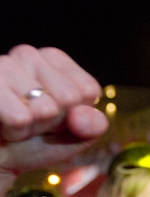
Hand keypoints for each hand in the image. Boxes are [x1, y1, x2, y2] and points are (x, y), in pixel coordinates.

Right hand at [0, 45, 107, 175]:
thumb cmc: (36, 141)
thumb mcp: (77, 135)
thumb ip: (94, 124)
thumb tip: (81, 115)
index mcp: (55, 60)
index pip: (88, 90)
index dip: (75, 114)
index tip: (55, 117)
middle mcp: (29, 55)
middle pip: (69, 98)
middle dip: (53, 121)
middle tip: (32, 121)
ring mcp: (4, 66)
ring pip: (45, 109)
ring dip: (32, 128)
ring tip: (16, 123)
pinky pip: (20, 118)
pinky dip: (16, 131)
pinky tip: (4, 125)